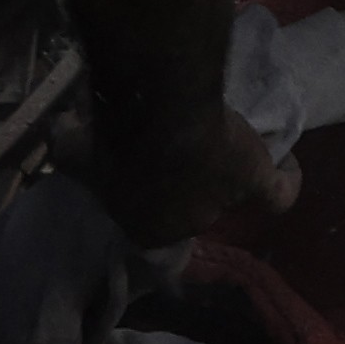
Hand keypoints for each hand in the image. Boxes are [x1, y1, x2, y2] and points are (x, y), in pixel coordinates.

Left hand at [85, 83, 290, 245]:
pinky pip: (277, 194)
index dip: (149, 190)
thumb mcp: (75, 146)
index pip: (151, 217)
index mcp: (142, 227)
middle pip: (187, 203)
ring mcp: (219, 203)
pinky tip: (284, 168)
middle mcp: (181, 224)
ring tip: (224, 139)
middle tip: (181, 143)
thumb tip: (59, 134)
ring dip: (225, 169)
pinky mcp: (252, 179)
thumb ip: (69, 147)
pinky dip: (285, 182)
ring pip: (225, 192)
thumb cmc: (112, 136)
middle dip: (184, 178)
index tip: (148, 164)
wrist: (156, 116)